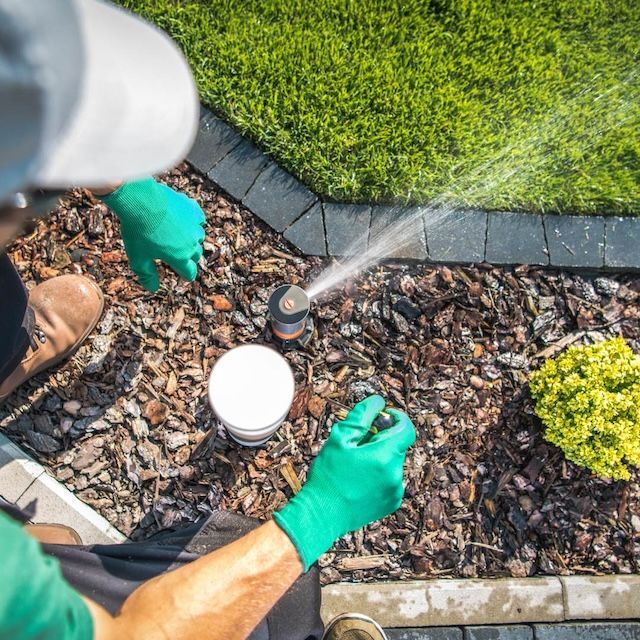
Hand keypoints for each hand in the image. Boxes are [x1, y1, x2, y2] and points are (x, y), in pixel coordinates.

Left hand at [100, 178, 204, 291]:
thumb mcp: (138, 259)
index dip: (185, 275)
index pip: (190, 272)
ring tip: (179, 236)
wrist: (140, 201)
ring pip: (198, 237)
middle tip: (176, 254)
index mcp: (180, 258)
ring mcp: (194, 226)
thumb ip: (147, 276)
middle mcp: (191, 244)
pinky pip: (199, 219)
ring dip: (191, 239)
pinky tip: (185, 221)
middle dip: (188, 257)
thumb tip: (153, 289)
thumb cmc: (137, 231)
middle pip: (196, 256)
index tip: (182, 274)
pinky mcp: (192, 210)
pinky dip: (194, 222)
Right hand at [273, 395, 414, 569]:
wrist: (322, 515)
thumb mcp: (340, 439)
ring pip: (392, 462)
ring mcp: (395, 490)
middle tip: (356, 444)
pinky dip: (379, 474)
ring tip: (355, 465)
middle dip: (381, 438)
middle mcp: (396, 474)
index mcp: (385, 455)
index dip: (396, 418)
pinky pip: (390, 479)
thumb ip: (362, 416)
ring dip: (379, 457)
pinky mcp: (391, 503)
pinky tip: (359, 480)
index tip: (381, 417)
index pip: (406, 428)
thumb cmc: (328, 476)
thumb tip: (378, 402)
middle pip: (397, 444)